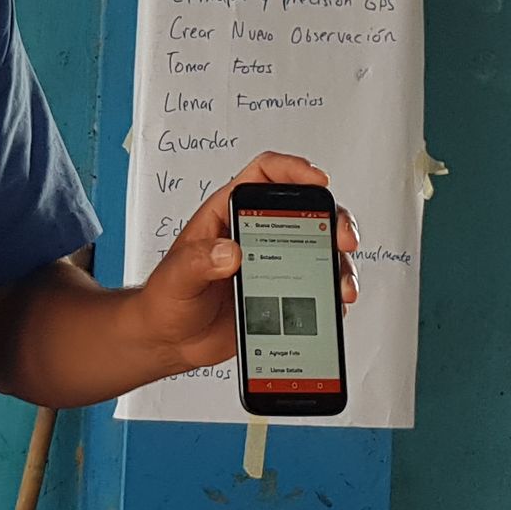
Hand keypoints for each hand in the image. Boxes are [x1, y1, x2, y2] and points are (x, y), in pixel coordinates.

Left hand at [127, 151, 360, 372]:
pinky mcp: (286, 292)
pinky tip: (335, 303)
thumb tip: (230, 251)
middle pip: (307, 209)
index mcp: (228, 215)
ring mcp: (276, 263)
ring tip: (342, 285)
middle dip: (334, 217)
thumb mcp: (174, 277)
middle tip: (343, 238)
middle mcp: (258, 234)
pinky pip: (319, 283)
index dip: (293, 169)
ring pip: (321, 248)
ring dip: (339, 262)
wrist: (171, 340)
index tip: (317, 179)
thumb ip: (197, 261)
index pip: (263, 175)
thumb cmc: (166, 300)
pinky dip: (334, 291)